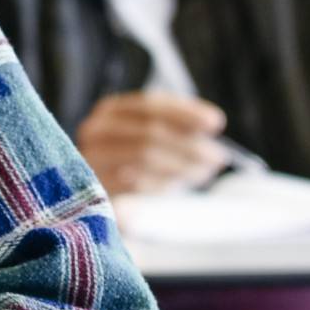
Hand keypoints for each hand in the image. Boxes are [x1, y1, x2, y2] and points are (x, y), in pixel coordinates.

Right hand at [77, 92, 231, 194]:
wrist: (98, 206)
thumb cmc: (133, 166)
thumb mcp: (152, 140)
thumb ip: (175, 128)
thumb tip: (211, 124)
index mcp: (110, 111)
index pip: (150, 104)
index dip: (185, 112)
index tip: (215, 123)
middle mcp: (95, 131)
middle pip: (149, 132)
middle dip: (190, 144)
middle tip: (218, 157)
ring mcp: (91, 160)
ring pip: (144, 156)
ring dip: (181, 165)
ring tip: (204, 173)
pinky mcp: (94, 190)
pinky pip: (134, 184)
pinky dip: (161, 184)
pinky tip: (175, 187)